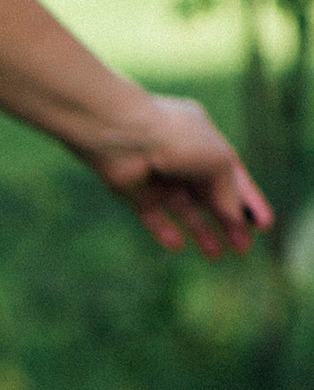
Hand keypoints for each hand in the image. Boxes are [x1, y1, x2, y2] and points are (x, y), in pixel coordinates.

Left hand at [84, 92, 272, 256]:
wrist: (124, 135)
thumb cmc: (178, 139)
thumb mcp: (217, 162)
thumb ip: (229, 192)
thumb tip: (236, 218)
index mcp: (207, 142)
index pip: (234, 176)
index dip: (250, 201)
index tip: (264, 225)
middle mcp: (184, 159)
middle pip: (211, 197)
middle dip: (229, 222)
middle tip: (243, 248)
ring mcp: (159, 177)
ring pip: (185, 210)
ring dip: (202, 231)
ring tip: (217, 255)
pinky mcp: (137, 192)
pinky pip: (154, 217)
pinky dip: (166, 231)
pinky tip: (179, 246)